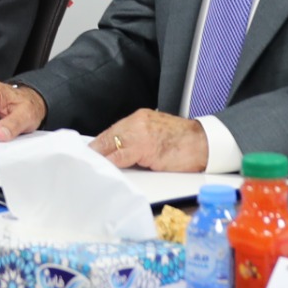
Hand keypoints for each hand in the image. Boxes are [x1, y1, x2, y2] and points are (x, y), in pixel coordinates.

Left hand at [91, 109, 210, 171]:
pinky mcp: (145, 148)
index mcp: (140, 117)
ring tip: (89, 167)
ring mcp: (140, 134)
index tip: (89, 152)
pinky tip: (104, 169)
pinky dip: (110, 164)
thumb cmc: (184, 142)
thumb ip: (138, 138)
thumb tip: (119, 151)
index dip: (99, 144)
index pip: (112, 131)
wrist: (205, 143)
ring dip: (100, 158)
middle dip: (95, 151)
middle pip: (108, 137)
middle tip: (82, 161)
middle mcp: (137, 122)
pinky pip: (120, 157)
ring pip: (111, 146)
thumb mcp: (157, 133)